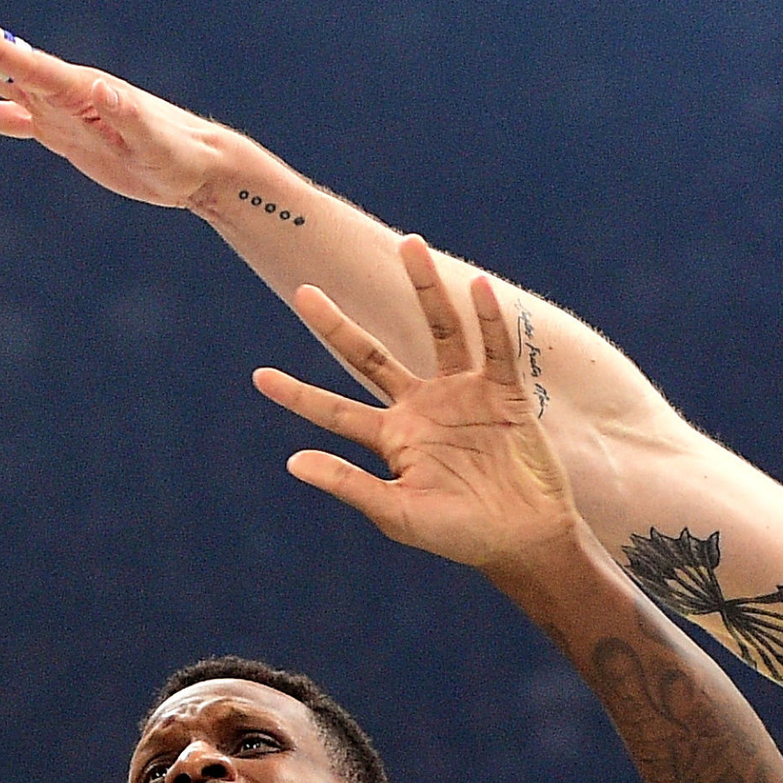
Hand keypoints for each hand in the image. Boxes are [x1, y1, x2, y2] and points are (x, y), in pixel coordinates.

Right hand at [0, 0, 235, 210]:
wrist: (192, 165)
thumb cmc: (179, 154)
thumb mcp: (155, 142)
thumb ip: (129, 115)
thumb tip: (101, 87)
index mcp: (83, 91)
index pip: (33, 67)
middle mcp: (65, 92)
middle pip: (7, 58)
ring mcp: (58, 110)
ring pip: (0, 80)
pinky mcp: (58, 131)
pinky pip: (6, 118)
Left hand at [255, 238, 586, 579]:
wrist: (524, 539)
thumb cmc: (460, 535)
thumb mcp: (397, 514)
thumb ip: (349, 485)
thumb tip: (293, 462)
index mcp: (392, 438)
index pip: (335, 409)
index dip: (298, 395)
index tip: (258, 377)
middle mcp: (421, 407)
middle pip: (370, 355)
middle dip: (337, 325)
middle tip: (302, 292)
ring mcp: (463, 395)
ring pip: (439, 331)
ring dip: (426, 289)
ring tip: (410, 243)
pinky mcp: (505, 393)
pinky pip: (495, 348)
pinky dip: (487, 318)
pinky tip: (476, 285)